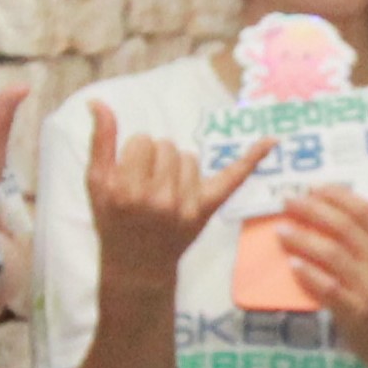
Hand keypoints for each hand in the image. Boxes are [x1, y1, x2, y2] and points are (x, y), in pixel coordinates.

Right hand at [87, 116, 271, 288]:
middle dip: (157, 159)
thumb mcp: (96, 183)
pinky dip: (252, 159)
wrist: (136, 265)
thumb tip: (98, 102)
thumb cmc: (113, 219)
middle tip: (147, 187)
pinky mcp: (206, 210)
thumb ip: (100, 141)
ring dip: (178, 168)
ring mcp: (186, 207)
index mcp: (127, 190)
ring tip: (165, 193)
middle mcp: (159, 199)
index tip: (129, 175)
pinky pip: (233, 177)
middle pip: (168, 146)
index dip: (136, 153)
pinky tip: (271, 140)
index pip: (143, 141)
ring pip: (190, 158)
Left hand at [277, 187, 367, 367]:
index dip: (336, 195)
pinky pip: (327, 286)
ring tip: (281, 230)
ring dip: (302, 238)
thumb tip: (323, 210)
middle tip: (288, 202)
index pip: (365, 211)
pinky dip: (307, 272)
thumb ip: (365, 241)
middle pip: (345, 227)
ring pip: (332, 254)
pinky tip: (291, 263)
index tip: (312, 188)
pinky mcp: (356, 311)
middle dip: (312, 210)